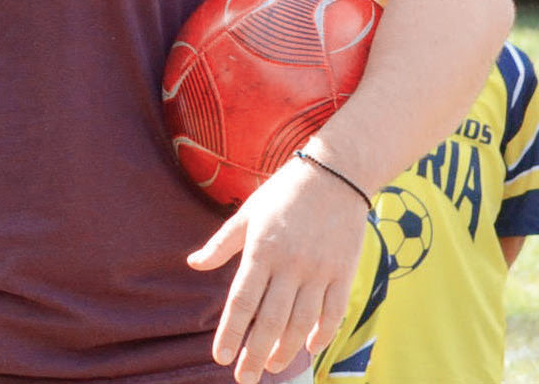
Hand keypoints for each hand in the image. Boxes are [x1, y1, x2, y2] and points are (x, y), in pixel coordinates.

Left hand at [188, 155, 369, 383]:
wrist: (336, 174)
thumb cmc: (284, 193)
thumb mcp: (247, 213)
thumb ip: (221, 243)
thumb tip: (194, 264)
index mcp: (262, 250)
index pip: (242, 302)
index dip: (231, 332)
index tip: (220, 357)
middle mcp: (291, 265)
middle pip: (271, 320)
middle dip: (255, 354)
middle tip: (244, 378)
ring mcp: (320, 271)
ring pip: (302, 323)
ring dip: (286, 350)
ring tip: (271, 367)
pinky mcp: (344, 273)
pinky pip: (334, 312)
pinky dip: (322, 334)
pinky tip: (309, 349)